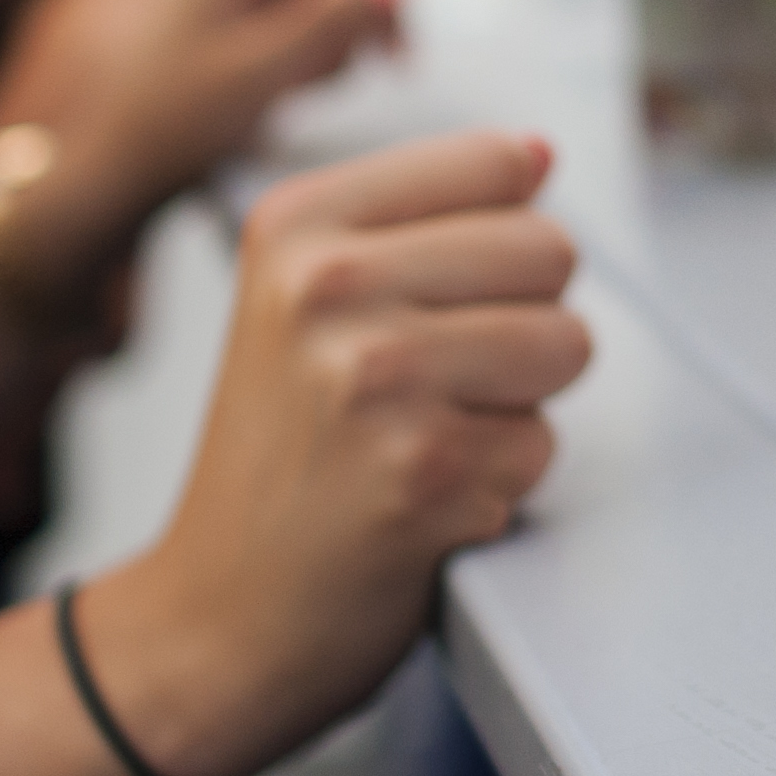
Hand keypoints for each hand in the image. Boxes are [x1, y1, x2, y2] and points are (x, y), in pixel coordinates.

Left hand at [0, 0, 402, 308]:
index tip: (398, 66)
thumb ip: (336, 18)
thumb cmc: (166, 122)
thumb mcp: (263, 73)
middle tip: (317, 88)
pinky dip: (280, 47)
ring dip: (314, 40)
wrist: (86, 165)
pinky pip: (267, 8)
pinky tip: (260, 93)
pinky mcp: (198, 0)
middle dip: (345, 23)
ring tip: (281, 94)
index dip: (387, 0)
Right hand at [83, 132, 588, 775]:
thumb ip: (419, 220)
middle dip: (520, 324)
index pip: (499, 163)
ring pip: (565, 345)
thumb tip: (539, 154)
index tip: (440, 296)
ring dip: (517, 407)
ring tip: (427, 439)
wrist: (210, 622)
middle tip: (433, 388)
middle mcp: (330, 286)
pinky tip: (420, 503)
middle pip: (549, 251)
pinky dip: (499, 486)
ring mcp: (377, 377)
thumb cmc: (277, 464)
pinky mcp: (425, 470)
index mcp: (299, 225)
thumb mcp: (299, 304)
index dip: (502, 240)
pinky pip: (542, 445)